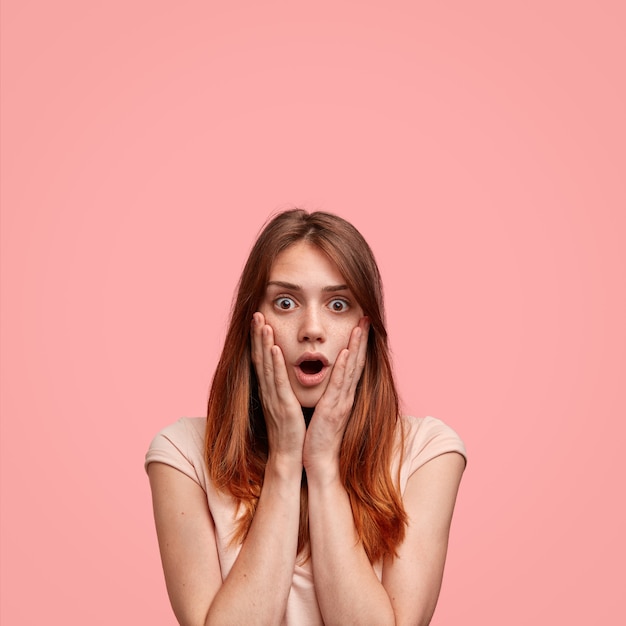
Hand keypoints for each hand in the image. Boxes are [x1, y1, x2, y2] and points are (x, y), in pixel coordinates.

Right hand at [250, 312, 305, 461]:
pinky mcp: (283, 405)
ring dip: (264, 343)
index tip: (258, 320)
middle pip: (260, 357)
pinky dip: (275, 363)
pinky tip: (274, 349)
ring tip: (262, 323)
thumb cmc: (290, 430)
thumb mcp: (284, 403)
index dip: (259, 339)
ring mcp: (274, 397)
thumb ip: (282, 387)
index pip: (262, 359)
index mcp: (270, 389)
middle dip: (257, 335)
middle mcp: (268, 390)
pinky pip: (278, 381)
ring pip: (267, 365)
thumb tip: (284, 373)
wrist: (289, 455)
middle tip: (255, 314)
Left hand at [303, 317, 369, 475]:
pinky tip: (347, 352)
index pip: (353, 364)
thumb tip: (327, 379)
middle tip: (366, 318)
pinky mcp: (333, 410)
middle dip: (362, 339)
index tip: (361, 325)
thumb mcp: (326, 410)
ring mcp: (342, 402)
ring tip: (361, 326)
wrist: (318, 461)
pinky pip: (339, 385)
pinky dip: (344, 368)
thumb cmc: (318, 436)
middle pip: (357, 362)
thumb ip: (329, 394)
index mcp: (343, 395)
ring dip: (356, 346)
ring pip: (352, 369)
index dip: (358, 344)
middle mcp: (346, 395)